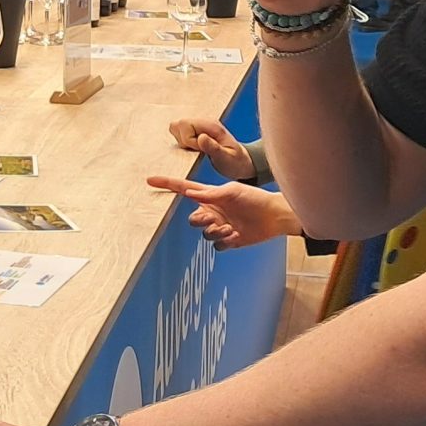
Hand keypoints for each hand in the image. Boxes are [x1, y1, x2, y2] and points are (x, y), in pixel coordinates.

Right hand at [146, 176, 298, 250]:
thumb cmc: (255, 198)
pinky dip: (224, 241)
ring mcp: (220, 226)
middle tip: (211, 218)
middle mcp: (213, 211)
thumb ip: (209, 194)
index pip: (184, 189)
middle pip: (192, 219)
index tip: (150, 180)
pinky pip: (217, 245)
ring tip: (229, 228)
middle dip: (199, 220)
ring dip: (214, 232)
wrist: (274, 216)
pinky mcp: (229, 240)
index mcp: (210, 196)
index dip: (167, 184)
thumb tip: (188, 193)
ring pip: (204, 234)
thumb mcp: (232, 191)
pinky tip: (236, 235)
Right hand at [166, 115, 254, 182]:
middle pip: (178, 124)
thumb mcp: (226, 158)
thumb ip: (213, 148)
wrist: (241, 163)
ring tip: (195, 151)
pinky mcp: (195, 133)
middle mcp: (204, 123)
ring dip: (182, 142)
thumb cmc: (236, 161)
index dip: (188, 140)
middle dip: (183, 140)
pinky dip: (183, 143)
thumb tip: (201, 138)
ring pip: (177, 128)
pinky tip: (194, 150)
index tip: (198, 150)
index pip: (185, 124)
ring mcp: (199, 127)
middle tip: (196, 150)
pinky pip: (180, 134)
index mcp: (212, 126)